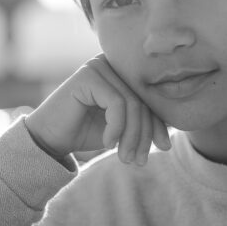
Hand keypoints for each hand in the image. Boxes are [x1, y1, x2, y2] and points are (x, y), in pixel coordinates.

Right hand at [24, 54, 170, 164]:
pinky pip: (116, 104)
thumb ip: (144, 119)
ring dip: (131, 136)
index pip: (150, 98)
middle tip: (140, 160)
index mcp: (123, 73)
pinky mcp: (88, 75)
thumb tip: (176, 124)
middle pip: (142, 101)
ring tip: (125, 158)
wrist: (49, 139)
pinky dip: (116, 128)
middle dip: (144, 134)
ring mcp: (99, 66)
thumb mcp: (123, 127)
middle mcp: (112, 64)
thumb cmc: (86, 132)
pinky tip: (108, 144)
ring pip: (132, 104)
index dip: (159, 124)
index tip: (164, 148)